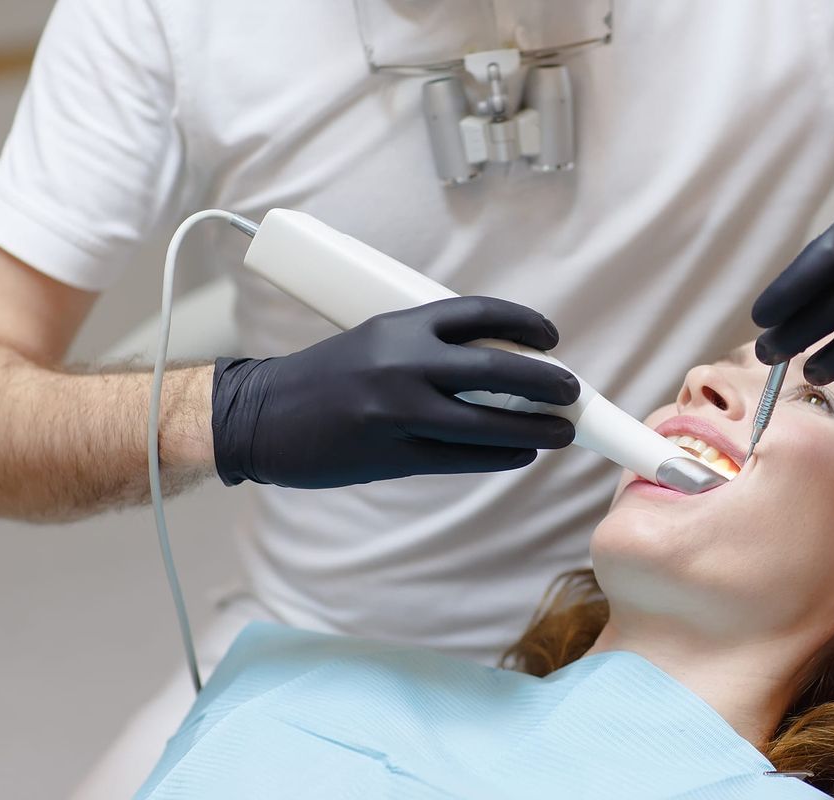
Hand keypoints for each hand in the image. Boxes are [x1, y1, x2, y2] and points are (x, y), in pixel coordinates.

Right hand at [211, 296, 579, 487]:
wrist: (261, 416)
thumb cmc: (323, 376)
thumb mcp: (374, 341)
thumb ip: (427, 348)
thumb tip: (497, 365)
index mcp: (399, 323)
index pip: (479, 313)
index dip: (525, 323)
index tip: (551, 338)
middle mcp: (403, 362)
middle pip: (497, 369)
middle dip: (546, 381)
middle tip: (572, 391)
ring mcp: (398, 410)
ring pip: (487, 422)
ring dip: (535, 427)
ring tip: (561, 430)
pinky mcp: (392, 453)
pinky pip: (461, 457)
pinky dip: (499, 455)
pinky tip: (520, 452)